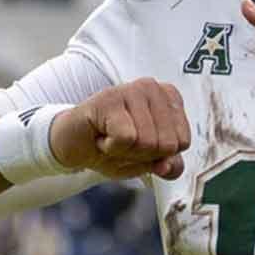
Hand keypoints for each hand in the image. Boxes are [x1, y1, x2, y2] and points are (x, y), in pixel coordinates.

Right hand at [50, 79, 191, 179]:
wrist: (72, 145)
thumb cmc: (114, 148)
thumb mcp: (148, 162)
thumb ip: (169, 166)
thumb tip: (169, 166)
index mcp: (170, 98)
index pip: (182, 142)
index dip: (158, 155)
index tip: (137, 143)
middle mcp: (153, 87)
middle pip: (166, 144)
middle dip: (141, 154)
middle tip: (121, 142)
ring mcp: (131, 89)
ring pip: (147, 142)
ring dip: (124, 151)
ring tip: (110, 138)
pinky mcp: (109, 98)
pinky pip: (125, 138)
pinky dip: (110, 148)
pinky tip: (100, 136)